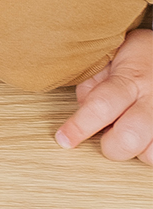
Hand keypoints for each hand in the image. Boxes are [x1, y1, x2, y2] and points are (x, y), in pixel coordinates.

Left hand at [55, 28, 152, 163]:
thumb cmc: (140, 54)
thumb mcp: (110, 56)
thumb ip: (92, 81)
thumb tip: (81, 107)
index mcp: (131, 79)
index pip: (101, 107)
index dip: (79, 127)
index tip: (64, 139)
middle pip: (128, 138)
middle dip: (110, 146)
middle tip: (106, 134)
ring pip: (150, 154)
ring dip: (135, 150)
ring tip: (130, 130)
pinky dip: (149, 150)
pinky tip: (144, 135)